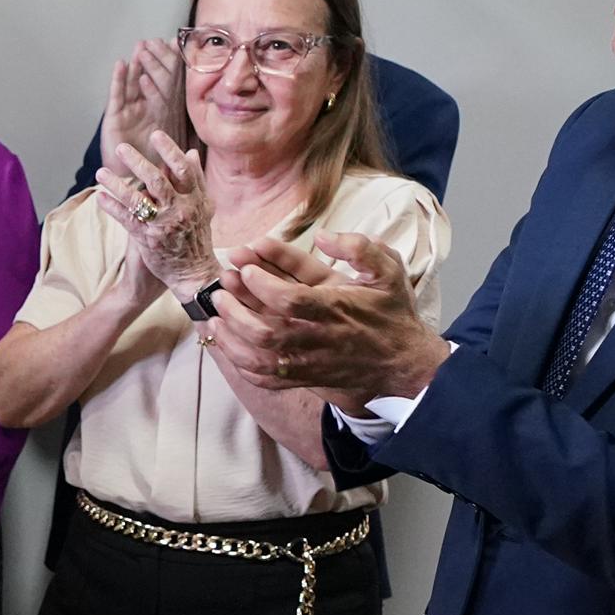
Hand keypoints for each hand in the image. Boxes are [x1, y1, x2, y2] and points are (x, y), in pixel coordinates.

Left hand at [95, 133, 214, 296]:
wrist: (193, 274)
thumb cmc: (197, 237)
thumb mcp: (203, 207)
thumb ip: (196, 180)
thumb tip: (190, 153)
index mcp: (195, 200)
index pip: (183, 170)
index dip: (170, 151)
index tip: (156, 135)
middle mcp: (180, 210)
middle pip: (157, 181)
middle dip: (138, 162)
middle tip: (121, 149)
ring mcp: (163, 225)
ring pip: (137, 200)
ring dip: (116, 185)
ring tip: (101, 172)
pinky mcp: (148, 240)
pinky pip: (126, 220)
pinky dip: (112, 207)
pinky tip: (100, 197)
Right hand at [103, 37, 190, 174]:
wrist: (138, 187)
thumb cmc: (158, 169)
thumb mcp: (181, 148)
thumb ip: (193, 134)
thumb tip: (212, 127)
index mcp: (163, 112)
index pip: (169, 82)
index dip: (172, 64)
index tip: (178, 44)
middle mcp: (146, 109)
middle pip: (150, 77)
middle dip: (153, 58)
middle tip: (155, 40)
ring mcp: (130, 112)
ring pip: (133, 82)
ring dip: (136, 64)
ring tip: (140, 46)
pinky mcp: (115, 119)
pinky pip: (117, 96)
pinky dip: (118, 80)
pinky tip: (120, 65)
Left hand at [206, 230, 435, 410]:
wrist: (401, 363)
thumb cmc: (390, 312)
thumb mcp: (389, 271)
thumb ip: (361, 248)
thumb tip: (325, 236)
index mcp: (336, 310)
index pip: (290, 300)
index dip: (262, 284)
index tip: (245, 267)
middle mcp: (318, 339)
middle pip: (267, 333)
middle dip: (237, 311)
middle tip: (222, 290)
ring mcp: (308, 362)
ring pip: (260, 359)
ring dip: (231, 338)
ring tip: (214, 315)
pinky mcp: (302, 377)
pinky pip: (264, 378)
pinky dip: (239, 362)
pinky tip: (225, 342)